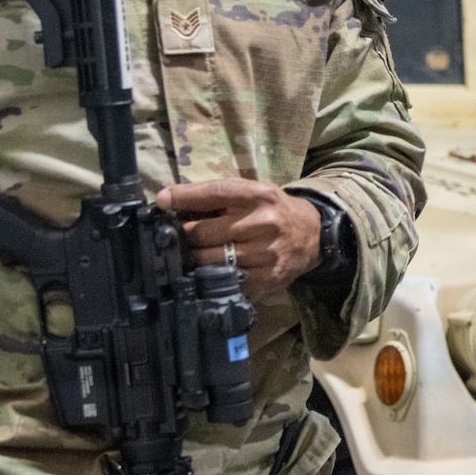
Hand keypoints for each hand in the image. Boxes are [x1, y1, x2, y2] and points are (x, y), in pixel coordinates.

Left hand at [157, 178, 321, 295]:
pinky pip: (224, 281)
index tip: (162, 202)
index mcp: (259, 196)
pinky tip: (207, 272)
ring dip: (193, 258)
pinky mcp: (265, 279)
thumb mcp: (253, 193)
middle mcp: (264, 223)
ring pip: (208, 260)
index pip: (214, 194)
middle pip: (203, 232)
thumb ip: (216, 195)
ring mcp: (264, 254)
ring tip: (190, 255)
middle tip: (177, 236)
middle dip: (184, 235)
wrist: (313, 235)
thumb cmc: (274, 211)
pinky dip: (210, 277)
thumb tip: (167, 200)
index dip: (183, 198)